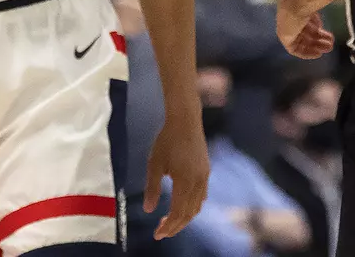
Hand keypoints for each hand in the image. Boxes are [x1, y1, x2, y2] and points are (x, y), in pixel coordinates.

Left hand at [144, 111, 207, 238]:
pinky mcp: (206, 171)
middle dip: (175, 226)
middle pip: (189, 213)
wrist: (186, 120)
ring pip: (197, 206)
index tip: (157, 234)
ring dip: (184, 218)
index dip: (168, 227)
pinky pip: (202, 196)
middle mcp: (198, 182)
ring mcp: (204, 177)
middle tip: (161, 232)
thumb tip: (148, 210)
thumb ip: (152, 188)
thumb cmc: (167, 140)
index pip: (178, 213)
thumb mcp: (155, 164)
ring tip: (170, 222)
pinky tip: (183, 206)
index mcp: (184, 182)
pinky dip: (193, 207)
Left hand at [277, 8, 333, 58]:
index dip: (316, 25)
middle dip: (319, 37)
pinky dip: (307, 53)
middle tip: (331, 42)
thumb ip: (320, 10)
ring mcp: (287, 27)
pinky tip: (318, 54)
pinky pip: (296, 49)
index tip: (326, 29)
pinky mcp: (284, 38)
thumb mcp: (317, 3)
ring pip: (302, 40)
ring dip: (316, 45)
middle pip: (305, 31)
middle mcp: (290, 17)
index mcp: (296, 6)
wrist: (297, 1)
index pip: (306, 19)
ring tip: (329, 48)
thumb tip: (323, 20)